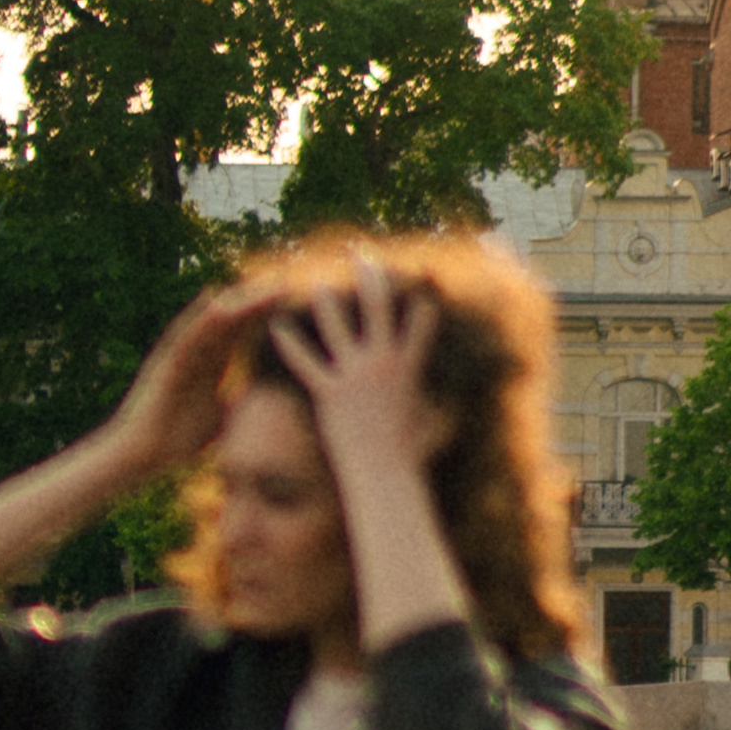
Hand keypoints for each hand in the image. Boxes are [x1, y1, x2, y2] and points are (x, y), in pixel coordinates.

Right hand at [105, 279, 278, 478]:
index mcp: (213, 363)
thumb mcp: (222, 416)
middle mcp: (198, 353)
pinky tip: (217, 305)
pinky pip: (185, 339)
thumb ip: (242, 401)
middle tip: (287, 282)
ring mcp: (181, 357)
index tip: (296, 298)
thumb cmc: (178, 438)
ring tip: (261, 286)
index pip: (244, 331)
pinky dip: (200, 321)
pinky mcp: (165, 366)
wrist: (141, 456)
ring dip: (236, 304)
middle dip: (258, 301)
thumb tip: (271, 400)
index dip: (267, 313)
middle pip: (232, 320)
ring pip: (211, 323)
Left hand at [269, 256, 452, 496]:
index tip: (420, 271)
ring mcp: (355, 376)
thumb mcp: (428, 422)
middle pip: (377, 306)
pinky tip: (275, 327)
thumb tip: (455, 408)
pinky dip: (289, 345)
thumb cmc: (408, 455)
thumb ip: (438, 407)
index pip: (420, 320)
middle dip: (370, 276)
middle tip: (360, 254)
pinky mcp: (330, 393)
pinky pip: (306, 364)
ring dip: (324, 300)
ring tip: (314, 280)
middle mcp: (383, 363)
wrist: (384, 476)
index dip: (421, 294)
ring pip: (337, 325)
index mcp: (408, 367)